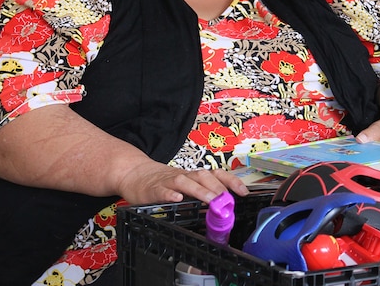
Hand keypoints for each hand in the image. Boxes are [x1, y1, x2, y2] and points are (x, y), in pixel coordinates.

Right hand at [115, 162, 248, 204]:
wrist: (135, 174)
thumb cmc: (164, 181)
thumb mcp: (186, 185)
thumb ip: (202, 192)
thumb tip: (225, 206)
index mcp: (194, 176)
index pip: (216, 174)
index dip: (230, 181)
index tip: (243, 192)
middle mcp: (184, 176)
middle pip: (203, 177)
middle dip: (217, 187)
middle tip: (227, 200)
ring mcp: (168, 182)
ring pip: (185, 182)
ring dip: (199, 191)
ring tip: (210, 200)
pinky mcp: (153, 190)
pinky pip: (162, 191)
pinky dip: (169, 195)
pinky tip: (176, 199)